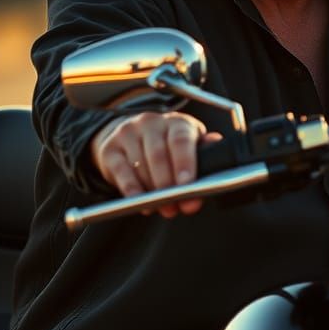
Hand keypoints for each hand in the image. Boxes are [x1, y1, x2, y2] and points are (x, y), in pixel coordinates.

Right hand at [91, 111, 220, 217]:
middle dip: (168, 185)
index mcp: (176, 122)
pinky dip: (131, 188)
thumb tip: (218, 149)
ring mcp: (128, 133)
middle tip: (176, 206)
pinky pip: (121, 171)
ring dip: (151, 190)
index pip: (181, 139)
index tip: (187, 185)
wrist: (130, 136)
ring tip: (161, 207)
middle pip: (159, 154)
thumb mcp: (189, 144)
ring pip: (140, 164)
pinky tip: (138, 201)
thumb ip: (204, 150)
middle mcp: (152, 123)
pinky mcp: (110, 148)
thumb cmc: (168, 145)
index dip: (185, 163)